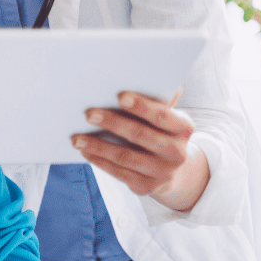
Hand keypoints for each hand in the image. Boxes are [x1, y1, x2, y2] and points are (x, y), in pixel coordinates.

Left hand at [72, 91, 209, 212]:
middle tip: (89, 114)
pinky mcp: (146, 186)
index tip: (119, 96)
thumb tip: (138, 74)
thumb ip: (157, 101)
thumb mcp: (167, 119)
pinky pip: (119, 172)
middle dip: (113, 124)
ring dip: (98, 146)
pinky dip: (99, 161)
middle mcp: (177, 152)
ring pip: (125, 157)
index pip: (161, 115)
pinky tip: (85, 151)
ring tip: (77, 138)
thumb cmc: (162, 133)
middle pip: (140, 135)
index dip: (141, 106)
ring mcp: (163, 172)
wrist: (174, 172)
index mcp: (184, 129)